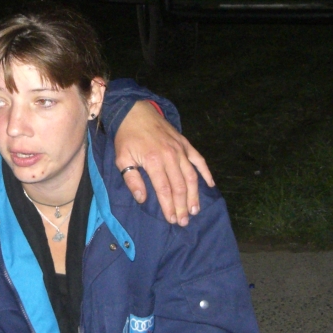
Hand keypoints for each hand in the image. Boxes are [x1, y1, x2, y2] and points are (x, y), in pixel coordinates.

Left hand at [115, 101, 214, 225]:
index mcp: (154, 161)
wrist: (135, 111)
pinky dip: (206, 172)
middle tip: (184, 221)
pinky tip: (210, 185)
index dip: (169, 206)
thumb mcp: (122, 158)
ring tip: (195, 210)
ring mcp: (180, 149)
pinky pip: (199, 159)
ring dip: (195, 194)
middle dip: (183, 206)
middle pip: (180, 186)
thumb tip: (142, 199)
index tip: (172, 219)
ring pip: (192, 176)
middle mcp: (170, 156)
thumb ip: (132, 180)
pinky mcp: (185, 143)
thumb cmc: (127, 137)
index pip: (164, 189)